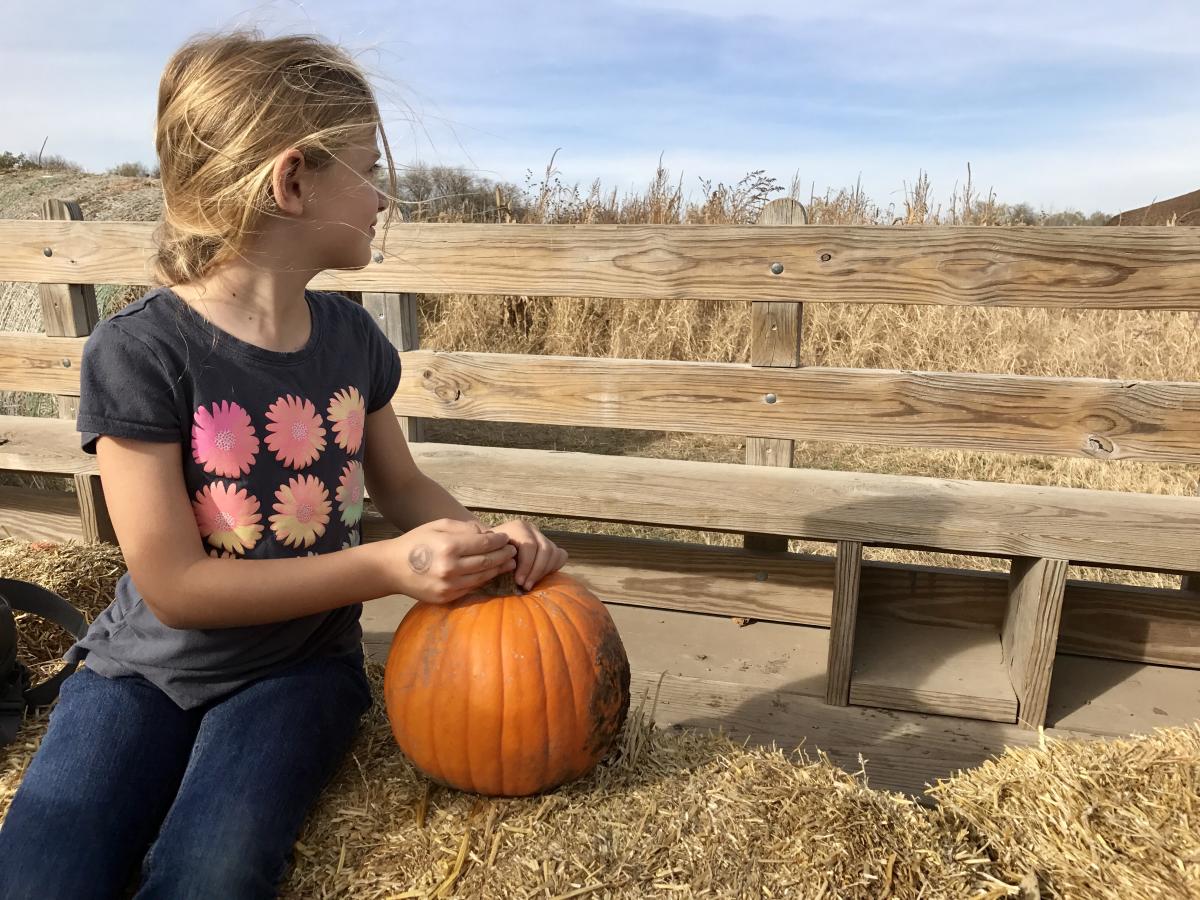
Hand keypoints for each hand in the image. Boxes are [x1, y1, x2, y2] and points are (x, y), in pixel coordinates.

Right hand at [386, 518, 516, 604]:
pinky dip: (483, 580)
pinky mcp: (446, 598)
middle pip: (486, 562)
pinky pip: (471, 588)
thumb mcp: (438, 526)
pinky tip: (491, 573)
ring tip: (508, 563)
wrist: (391, 568)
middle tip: (513, 550)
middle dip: (503, 555)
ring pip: (482, 577)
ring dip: (498, 570)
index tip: (505, 538)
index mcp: (448, 547)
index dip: (498, 541)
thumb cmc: (416, 542)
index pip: (483, 544)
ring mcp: (448, 586)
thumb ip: (464, 528)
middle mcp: (450, 568)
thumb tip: (488, 534)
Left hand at [489, 519, 568, 589]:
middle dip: (536, 571)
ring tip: (531, 583)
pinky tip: (541, 576)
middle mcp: (532, 529)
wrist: (493, 547)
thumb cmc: (490, 553)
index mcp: (518, 528)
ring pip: (553, 552)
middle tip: (526, 586)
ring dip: (544, 571)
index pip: (529, 545)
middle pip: (544, 549)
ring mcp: (542, 536)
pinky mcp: (550, 545)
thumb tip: (509, 566)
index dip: (526, 565)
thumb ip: (499, 559)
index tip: (519, 582)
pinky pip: (560, 555)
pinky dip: (553, 567)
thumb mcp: (490, 553)